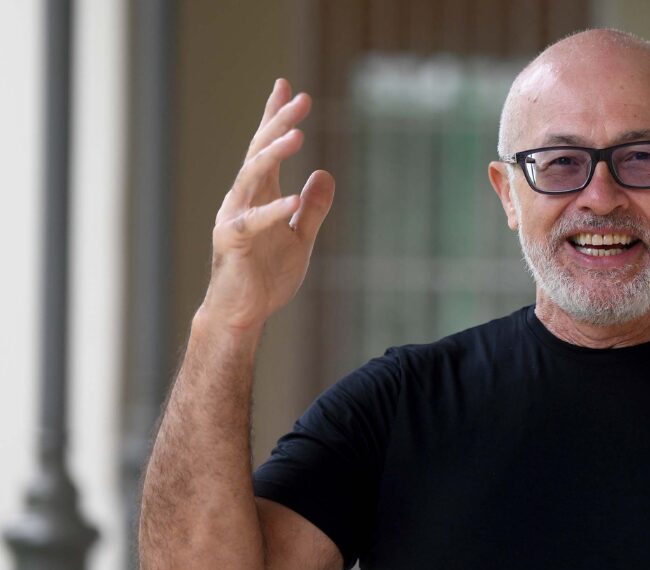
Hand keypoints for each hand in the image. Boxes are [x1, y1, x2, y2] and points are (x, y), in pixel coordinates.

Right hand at [201, 78, 335, 332]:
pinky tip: (294, 198)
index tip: (286, 86)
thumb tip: (326, 173)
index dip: (275, 117)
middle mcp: (242, 200)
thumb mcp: (301, 238)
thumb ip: (314, 208)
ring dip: (272, 154)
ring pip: (251, 177)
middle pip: (259, 152)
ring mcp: (234, 219)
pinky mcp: (234, 244)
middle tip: (300, 98)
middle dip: (278, 123)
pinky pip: (255, 222)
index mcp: (258, 196)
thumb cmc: (266, 277)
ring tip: (297, 134)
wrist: (242, 314)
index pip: (266, 149)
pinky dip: (274, 210)